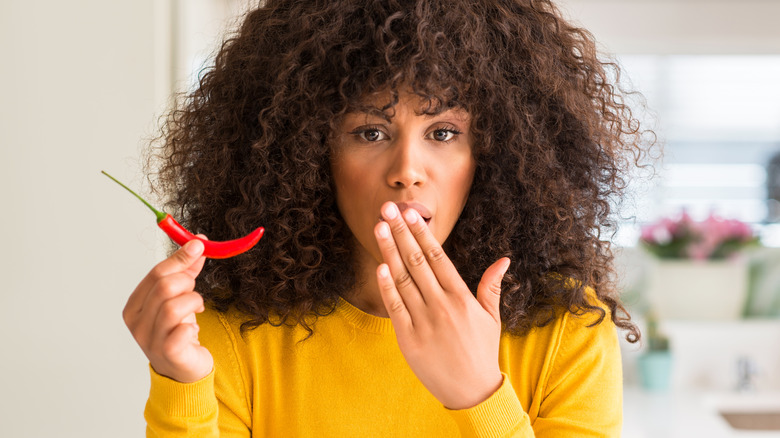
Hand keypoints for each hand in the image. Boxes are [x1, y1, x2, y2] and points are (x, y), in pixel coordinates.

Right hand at [123, 238, 212, 382]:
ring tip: (197, 310)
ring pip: (174, 306)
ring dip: (193, 302)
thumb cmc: (177, 332)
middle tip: (194, 290)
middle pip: (164, 287)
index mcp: (134, 306)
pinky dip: (193, 325)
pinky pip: (183, 330)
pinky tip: (193, 329)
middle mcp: (136, 323)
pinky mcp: (168, 353)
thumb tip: (196, 244)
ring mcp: (150, 340)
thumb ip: (185, 272)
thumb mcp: (179, 298)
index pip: (156, 274)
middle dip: (187, 282)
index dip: (180, 257)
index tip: (199, 244)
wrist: (183, 371)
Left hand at [374, 202, 510, 409]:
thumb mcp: (491, 317)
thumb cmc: (481, 351)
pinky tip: (380, 266)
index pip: (438, 257)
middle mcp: (442, 306)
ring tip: (379, 227)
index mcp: (461, 297)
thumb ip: (492, 286)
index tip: (410, 213)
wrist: (472, 392)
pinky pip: (395, 308)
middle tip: (388, 208)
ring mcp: (424, 322)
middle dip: (400, 232)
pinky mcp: (409, 340)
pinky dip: (387, 287)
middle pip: (417, 261)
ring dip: (390, 251)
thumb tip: (504, 259)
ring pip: (403, 279)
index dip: (422, 232)